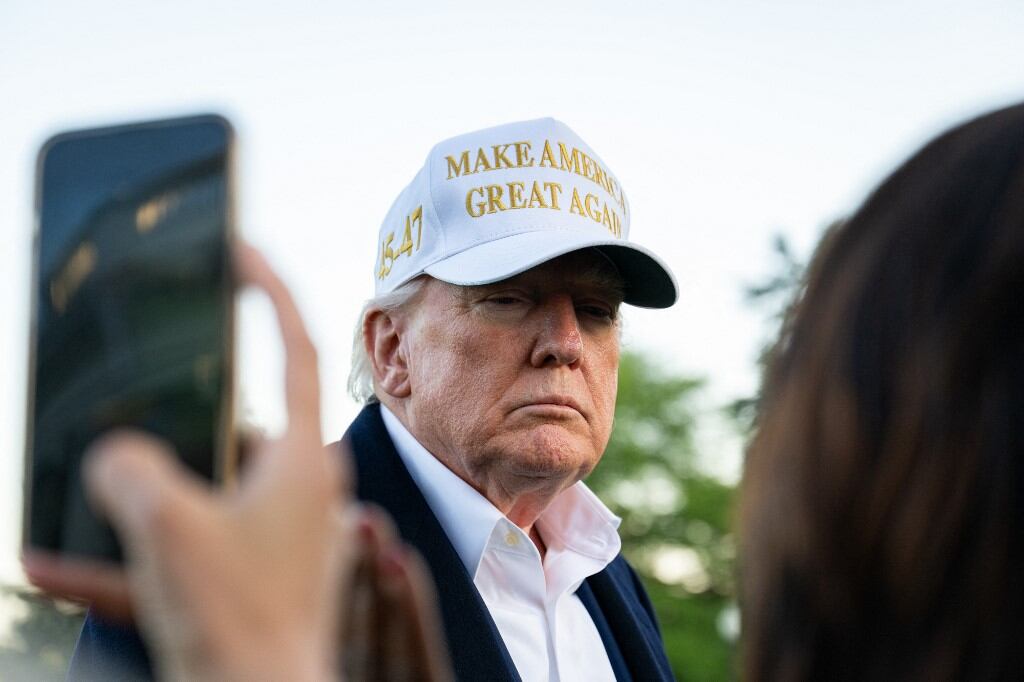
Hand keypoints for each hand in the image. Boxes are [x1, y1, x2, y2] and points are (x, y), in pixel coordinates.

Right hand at [25, 244, 346, 679]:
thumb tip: (115, 456)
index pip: (296, 349)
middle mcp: (302, 487)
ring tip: (82, 493)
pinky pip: (192, 542)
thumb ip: (128, 469)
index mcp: (302, 458)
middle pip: (236, 425)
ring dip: (145, 493)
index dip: (270, 293)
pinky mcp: (258, 571)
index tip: (243, 253)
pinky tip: (59, 565)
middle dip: (179, 420)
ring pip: (205, 487)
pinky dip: (139, 549)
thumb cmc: (235, 619)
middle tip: (136, 408)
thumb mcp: (164, 525)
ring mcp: (282, 531)